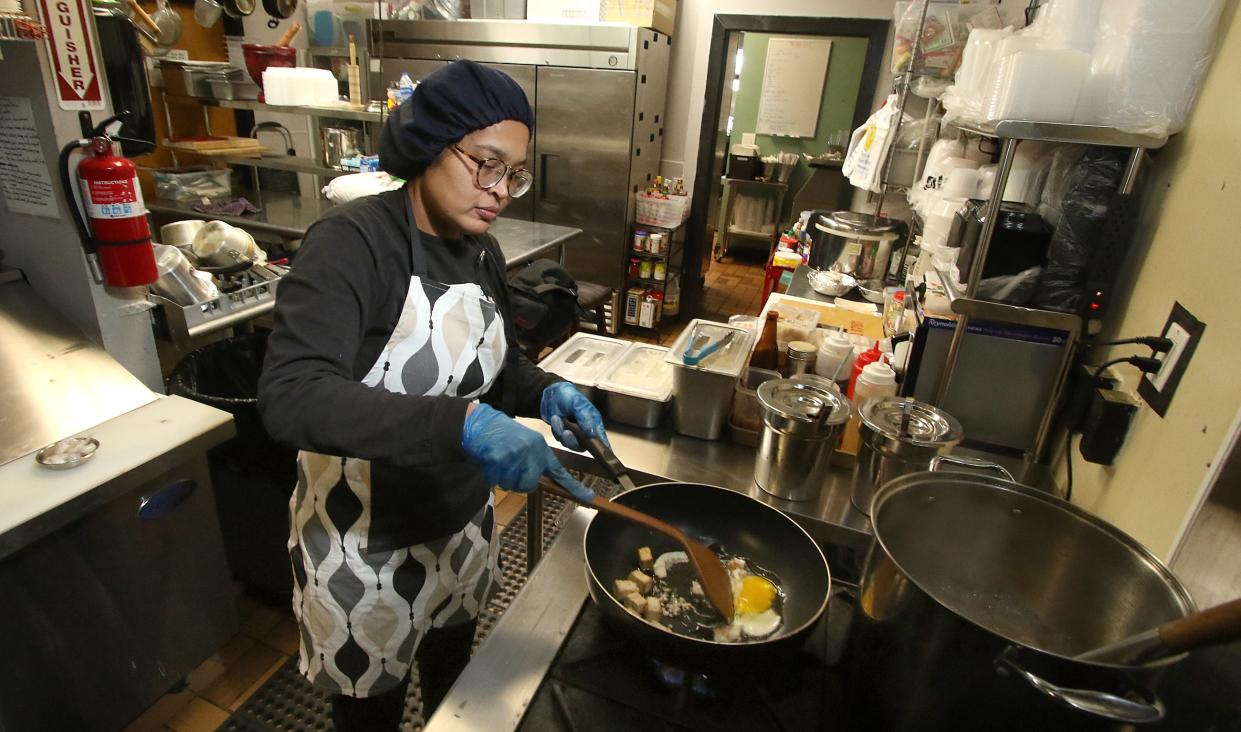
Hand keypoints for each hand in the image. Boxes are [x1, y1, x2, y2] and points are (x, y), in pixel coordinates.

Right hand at [462, 402, 594, 501]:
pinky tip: (489, 461)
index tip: (590, 498)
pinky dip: (489, 475)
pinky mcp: (498, 460)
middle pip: (528, 485)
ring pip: (510, 485)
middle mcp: (531, 453)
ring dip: (502, 478)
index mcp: (540, 449)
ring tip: (498, 461)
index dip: (575, 487)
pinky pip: (494, 481)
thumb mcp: (526, 444)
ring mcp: (514, 456)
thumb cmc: (504, 435)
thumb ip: (534, 461)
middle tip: (509, 468)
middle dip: (517, 482)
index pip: (560, 472)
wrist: (482, 423)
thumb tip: (535, 481)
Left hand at [540, 382, 608, 450]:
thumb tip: (592, 434)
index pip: (601, 440)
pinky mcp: (563, 434)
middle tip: (567, 431)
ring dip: (561, 432)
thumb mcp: (578, 404)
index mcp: (594, 422)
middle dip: (572, 440)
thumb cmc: (568, 396)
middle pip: (582, 446)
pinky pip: (559, 439)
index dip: (603, 449)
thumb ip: (585, 418)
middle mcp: (585, 430)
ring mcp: (574, 434)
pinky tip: (555, 419)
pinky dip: (556, 430)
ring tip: (558, 418)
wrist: (550, 394)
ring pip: (569, 444)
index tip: (602, 454)